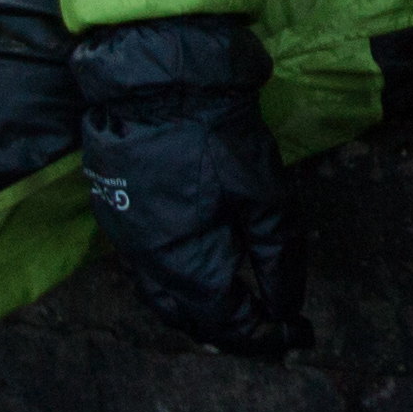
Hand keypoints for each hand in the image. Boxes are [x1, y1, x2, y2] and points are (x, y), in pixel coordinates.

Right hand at [72, 12, 305, 356]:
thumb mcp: (264, 194)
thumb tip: (286, 308)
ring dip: (198, 311)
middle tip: (268, 329)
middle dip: (230, 331)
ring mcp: (124, 235)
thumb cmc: (215, 133)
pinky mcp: (115, 209)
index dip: (264, 335)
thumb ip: (279, 257)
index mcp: (183, 261)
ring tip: (235, 310)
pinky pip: (145, 268)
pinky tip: (197, 272)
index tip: (297, 334)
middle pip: (188, 317)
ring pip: (161, 297)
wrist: (156, 76)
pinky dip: (175, 283)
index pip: (226, 321)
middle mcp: (145, 260)